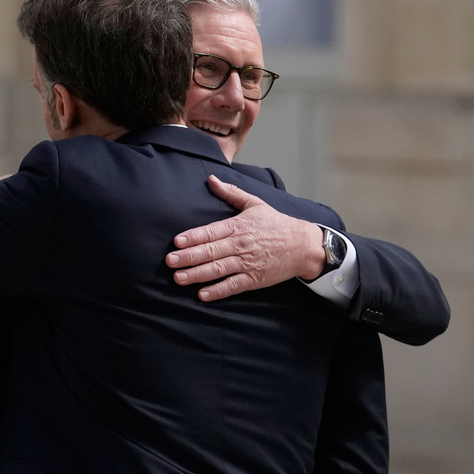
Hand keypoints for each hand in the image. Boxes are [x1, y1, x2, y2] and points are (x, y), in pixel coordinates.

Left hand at [165, 175, 325, 300]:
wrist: (303, 245)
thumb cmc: (276, 223)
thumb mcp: (254, 203)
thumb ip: (230, 192)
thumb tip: (211, 179)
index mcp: (238, 226)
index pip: (211, 231)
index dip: (193, 237)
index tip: (177, 241)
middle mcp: (240, 245)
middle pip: (211, 251)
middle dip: (189, 257)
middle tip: (170, 261)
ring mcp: (248, 263)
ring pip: (219, 269)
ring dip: (198, 274)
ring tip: (180, 278)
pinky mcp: (255, 278)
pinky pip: (234, 285)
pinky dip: (219, 290)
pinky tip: (203, 294)